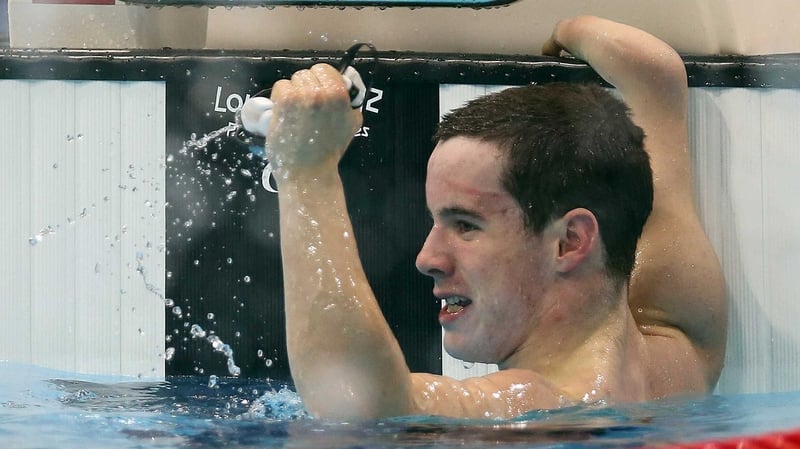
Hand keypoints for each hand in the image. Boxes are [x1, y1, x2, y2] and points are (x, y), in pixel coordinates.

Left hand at [266, 63, 362, 178]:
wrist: (308, 170)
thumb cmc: (329, 150)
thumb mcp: (351, 124)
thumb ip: (350, 104)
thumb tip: (347, 87)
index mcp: (339, 94)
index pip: (325, 69)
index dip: (321, 79)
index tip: (319, 91)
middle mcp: (320, 92)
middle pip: (307, 73)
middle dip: (306, 87)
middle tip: (306, 106)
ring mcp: (300, 96)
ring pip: (292, 80)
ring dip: (293, 92)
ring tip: (295, 111)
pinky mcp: (283, 103)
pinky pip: (280, 87)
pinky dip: (280, 98)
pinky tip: (285, 113)